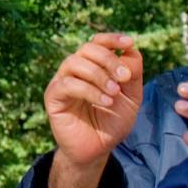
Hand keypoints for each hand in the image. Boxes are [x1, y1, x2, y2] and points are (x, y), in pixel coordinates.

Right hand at [43, 33, 142, 169]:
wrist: (98, 149)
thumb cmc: (112, 122)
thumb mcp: (131, 97)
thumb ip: (133, 73)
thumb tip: (129, 50)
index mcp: (93, 66)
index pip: (97, 42)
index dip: (111, 38)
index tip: (129, 43)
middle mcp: (75, 70)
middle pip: (87, 48)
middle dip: (109, 59)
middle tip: (124, 78)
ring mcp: (62, 81)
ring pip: (75, 62)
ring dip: (99, 75)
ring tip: (114, 92)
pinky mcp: (53, 96)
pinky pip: (68, 84)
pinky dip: (90, 90)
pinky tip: (105, 101)